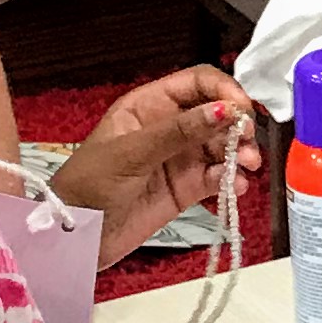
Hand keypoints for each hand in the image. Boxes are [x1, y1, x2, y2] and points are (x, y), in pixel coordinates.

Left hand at [59, 64, 265, 264]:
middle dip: (236, 124)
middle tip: (247, 141)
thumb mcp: (131, 153)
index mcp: (148, 106)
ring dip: (240, 153)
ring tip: (246, 166)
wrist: (74, 239)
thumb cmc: (87, 186)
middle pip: (216, 113)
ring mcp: (178, 159)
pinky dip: (231, 179)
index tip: (242, 108)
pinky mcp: (186, 189)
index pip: (196, 83)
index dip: (223, 90)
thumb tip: (224, 110)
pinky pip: (217, 177)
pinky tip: (235, 186)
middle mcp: (168, 127)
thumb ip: (180, 131)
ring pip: (221, 145)